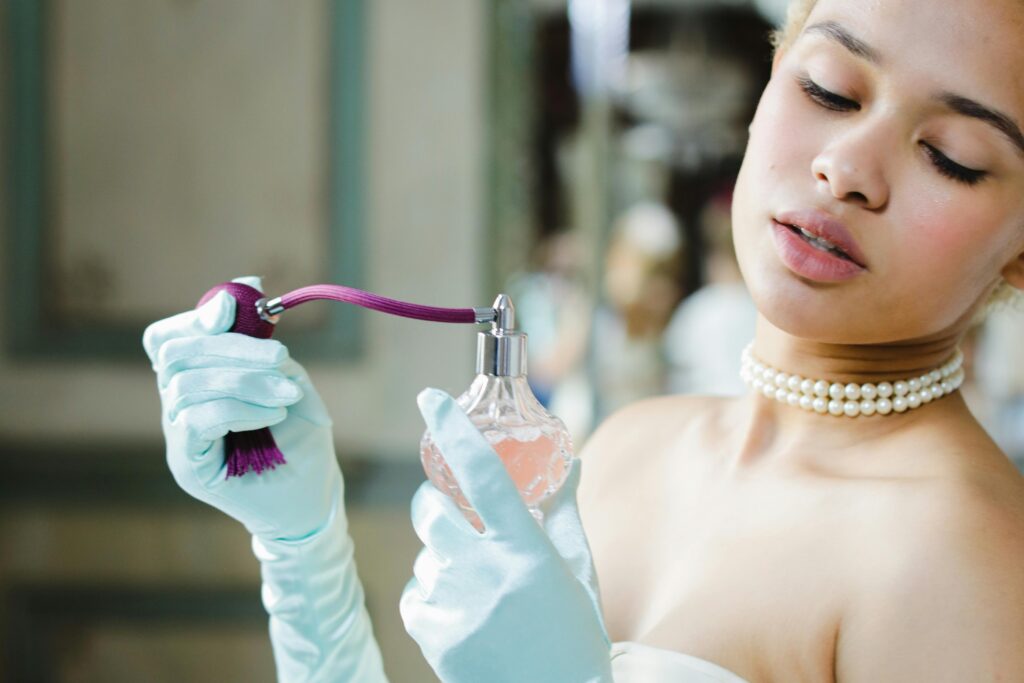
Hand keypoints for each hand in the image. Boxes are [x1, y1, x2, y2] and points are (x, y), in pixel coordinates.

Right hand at [142, 276, 341, 540]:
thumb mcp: (290, 381)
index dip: (197, 317)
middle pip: (175, 353)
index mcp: (198, 379)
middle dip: (232, 347)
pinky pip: (196, 419)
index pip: (169, 338)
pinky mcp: (189, 464)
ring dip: (245, 380)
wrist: (312, 502)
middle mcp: (179, 404)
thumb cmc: (301, 439)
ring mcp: (179, 435)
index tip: (236, 309)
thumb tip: (242, 296)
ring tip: (286, 396)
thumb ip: (265, 349)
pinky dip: (238, 408)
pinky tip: (272, 415)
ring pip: (186, 384)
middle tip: (281, 358)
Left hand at [400, 388, 612, 682]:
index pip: (483, 475)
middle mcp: (486, 574)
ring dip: (443, 559)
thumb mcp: (578, 572)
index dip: (453, 430)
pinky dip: (432, 595)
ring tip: (480, 589)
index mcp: (526, 550)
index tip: (430, 398)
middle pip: (430, 512)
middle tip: (453, 513)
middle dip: (435, 504)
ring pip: (425, 556)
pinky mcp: (433, 637)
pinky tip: (464, 612)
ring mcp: (456, 607)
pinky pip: (414, 594)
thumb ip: (565, 514)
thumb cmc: (573, 635)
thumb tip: (571, 463)